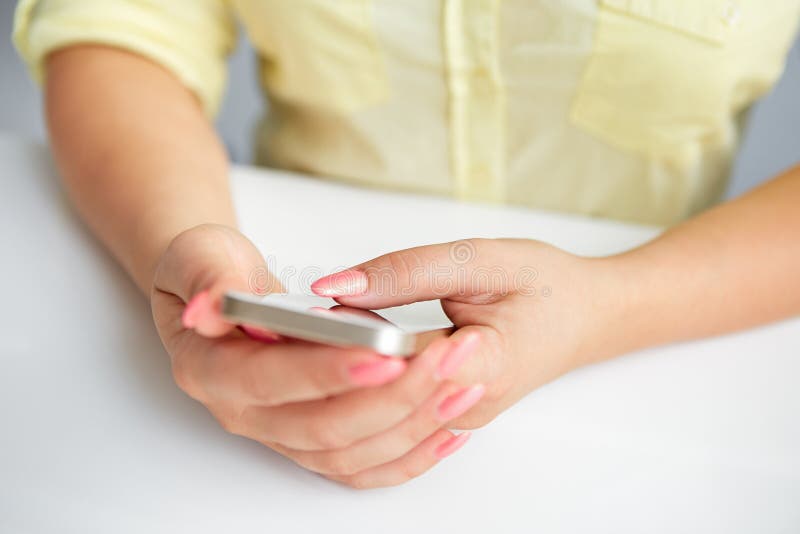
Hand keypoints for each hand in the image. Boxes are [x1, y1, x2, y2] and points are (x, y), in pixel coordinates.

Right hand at [151, 224, 486, 487]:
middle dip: (390, 398)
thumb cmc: (210, 270)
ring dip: (410, 425)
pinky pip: (363, 464)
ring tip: (460, 385)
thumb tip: (210, 306)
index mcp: (210, 371)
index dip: (328, 371)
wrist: (219, 293)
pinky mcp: (309, 440)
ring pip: (350, 452)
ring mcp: (278, 432)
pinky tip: (450, 425)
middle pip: (323, 427)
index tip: (383, 354)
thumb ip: (208, 280)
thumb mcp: (199, 257)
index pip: (272, 381)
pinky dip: (409, 454)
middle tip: (444, 362)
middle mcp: (242, 413)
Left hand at [311, 238, 617, 430]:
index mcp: (483, 365)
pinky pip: (390, 409)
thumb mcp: (480, 259)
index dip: (336, 341)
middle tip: (273, 321)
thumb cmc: (546, 286)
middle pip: (373, 396)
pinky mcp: (447, 413)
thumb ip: (406, 272)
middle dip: (320, 359)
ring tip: (293, 332)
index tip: (294, 315)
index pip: (389, 363)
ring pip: (374, 411)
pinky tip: (331, 351)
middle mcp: (465, 406)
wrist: (587, 317)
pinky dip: (356, 382)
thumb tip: (334, 288)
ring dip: (332, 374)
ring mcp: (455, 417)